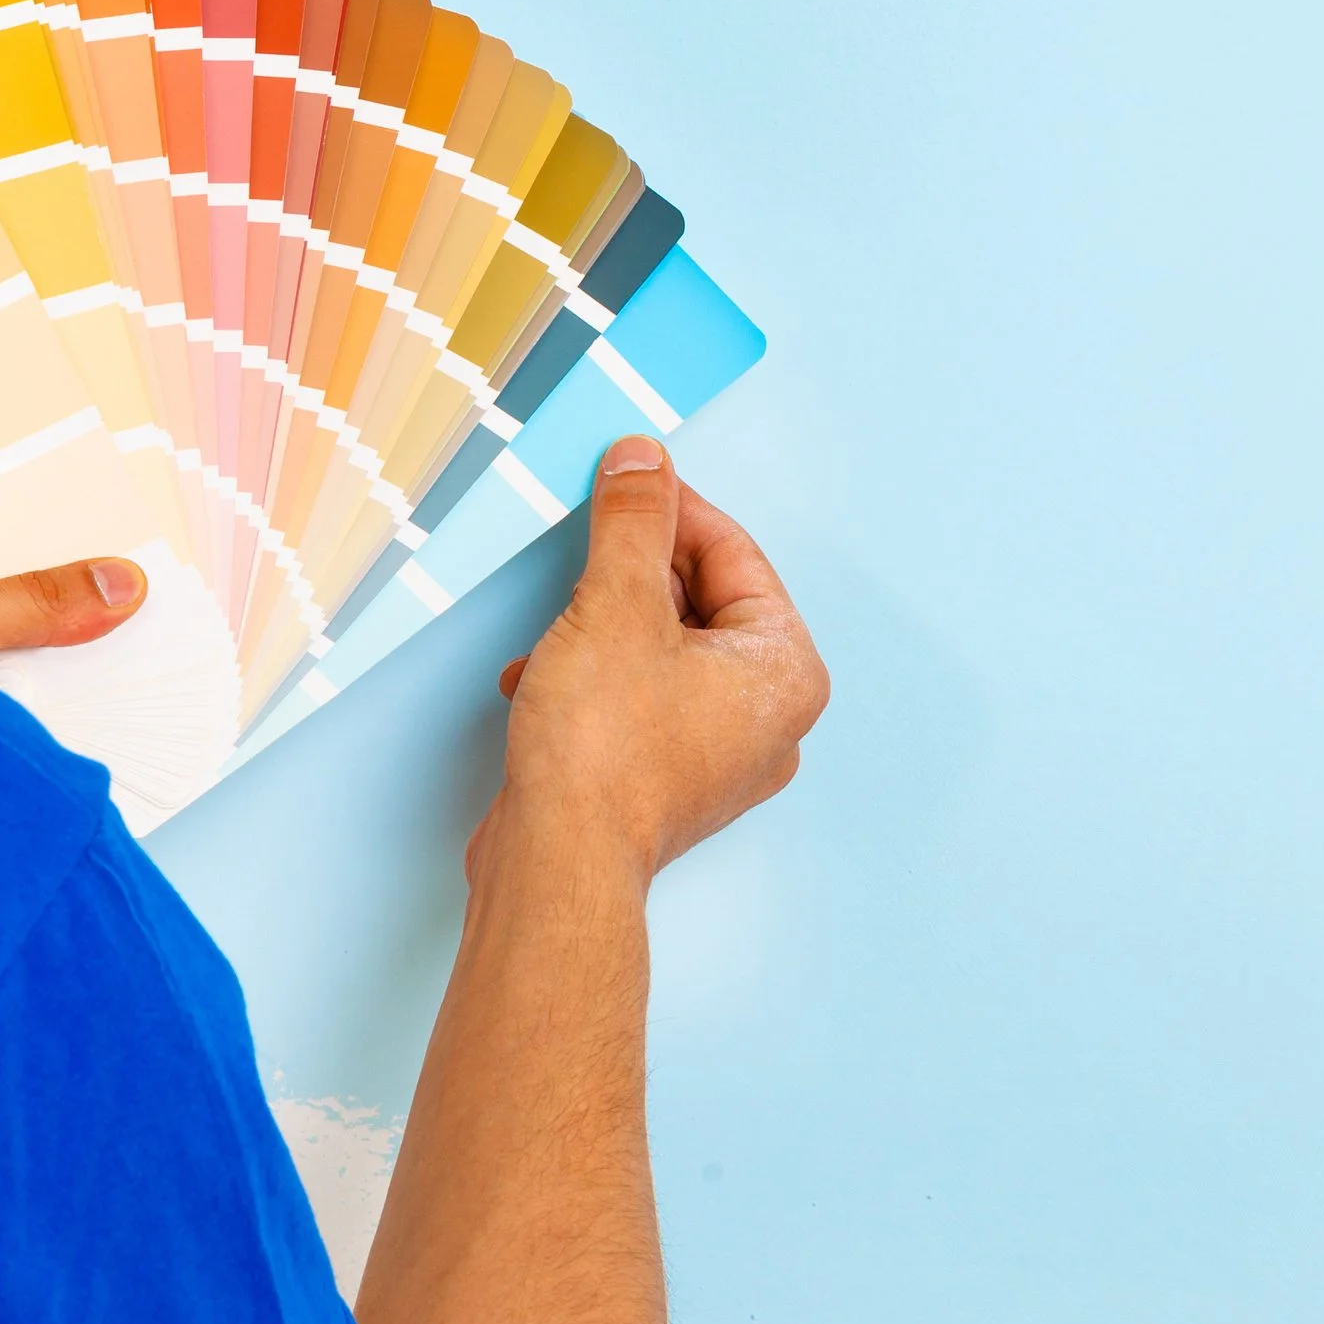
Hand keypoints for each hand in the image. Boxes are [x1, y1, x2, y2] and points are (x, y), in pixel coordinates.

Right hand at [486, 440, 827, 881]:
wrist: (556, 863)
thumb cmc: (603, 750)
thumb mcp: (615, 603)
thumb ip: (634, 522)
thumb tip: (642, 461)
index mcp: (785, 671)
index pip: (733, 555)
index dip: (671, 509)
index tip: (623, 481)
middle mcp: (766, 720)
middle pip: (699, 603)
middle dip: (628, 579)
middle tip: (580, 559)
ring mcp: (718, 759)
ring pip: (661, 653)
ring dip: (598, 630)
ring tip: (554, 639)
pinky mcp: (665, 784)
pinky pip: (638, 702)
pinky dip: (591, 680)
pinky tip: (539, 681)